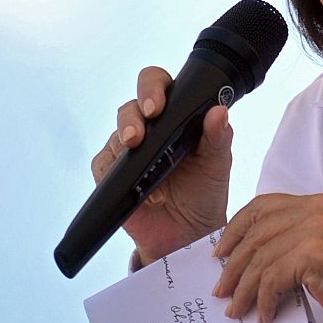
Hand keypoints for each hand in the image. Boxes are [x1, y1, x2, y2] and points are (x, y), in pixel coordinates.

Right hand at [91, 66, 233, 263]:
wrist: (188, 236)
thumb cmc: (204, 193)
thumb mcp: (217, 165)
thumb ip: (218, 138)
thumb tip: (219, 111)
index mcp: (174, 117)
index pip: (157, 86)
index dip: (152, 87)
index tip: (157, 104)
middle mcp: (149, 130)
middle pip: (129, 108)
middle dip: (132, 116)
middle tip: (140, 130)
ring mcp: (128, 152)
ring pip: (115, 134)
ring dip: (124, 141)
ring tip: (141, 159)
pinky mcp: (112, 175)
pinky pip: (102, 163)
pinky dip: (114, 169)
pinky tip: (134, 184)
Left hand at [212, 194, 322, 322]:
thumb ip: (293, 245)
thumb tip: (248, 262)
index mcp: (317, 204)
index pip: (262, 206)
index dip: (235, 228)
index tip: (220, 253)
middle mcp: (315, 210)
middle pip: (255, 232)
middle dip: (232, 264)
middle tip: (222, 290)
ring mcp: (315, 231)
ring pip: (259, 258)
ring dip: (244, 288)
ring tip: (237, 310)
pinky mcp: (315, 256)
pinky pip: (272, 278)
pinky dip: (264, 300)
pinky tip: (266, 316)